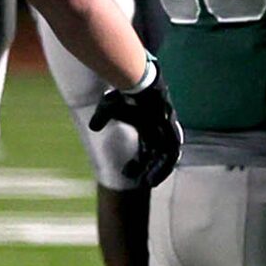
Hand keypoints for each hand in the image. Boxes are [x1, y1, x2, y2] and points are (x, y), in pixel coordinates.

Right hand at [89, 60, 183, 187]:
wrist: (140, 82)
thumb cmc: (126, 93)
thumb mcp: (109, 106)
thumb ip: (103, 117)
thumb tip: (94, 127)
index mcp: (148, 126)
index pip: (147, 150)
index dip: (139, 163)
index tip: (125, 171)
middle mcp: (160, 131)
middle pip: (159, 156)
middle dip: (151, 170)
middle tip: (141, 182)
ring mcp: (167, 131)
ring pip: (168, 158)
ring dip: (158, 172)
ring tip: (147, 183)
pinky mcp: (171, 131)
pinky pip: (172, 154)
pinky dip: (164, 167)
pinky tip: (154, 176)